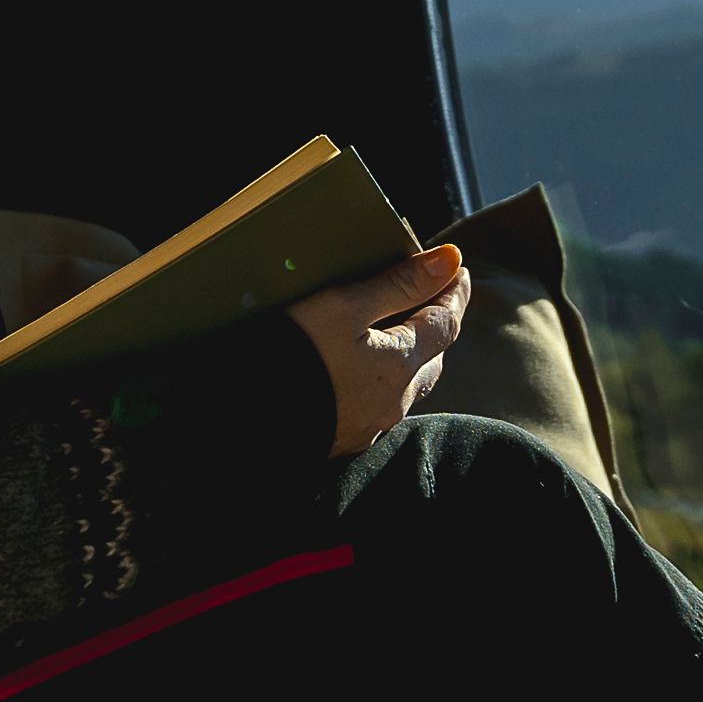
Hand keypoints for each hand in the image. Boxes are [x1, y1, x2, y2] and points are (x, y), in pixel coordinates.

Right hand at [286, 243, 469, 457]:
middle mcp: (395, 400)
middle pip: (433, 359)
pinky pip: (378, 406)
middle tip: (429, 300)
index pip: (446, 323)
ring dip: (410, 360)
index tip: (456, 271)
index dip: (453, 293)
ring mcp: (371, 425)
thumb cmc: (295, 356)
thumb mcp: (346, 306)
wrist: (246, 420)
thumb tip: (449, 261)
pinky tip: (361, 375)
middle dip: (436, 328)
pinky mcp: (345, 440)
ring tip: (397, 336)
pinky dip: (382, 383)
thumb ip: (399, 284)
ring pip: (407, 387)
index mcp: (401, 364)